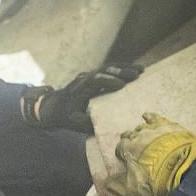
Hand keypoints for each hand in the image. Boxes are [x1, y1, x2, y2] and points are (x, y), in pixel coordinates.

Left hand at [26, 65, 141, 132]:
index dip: (108, 82)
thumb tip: (101, 128)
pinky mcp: (95, 76)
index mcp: (79, 90)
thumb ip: (85, 124)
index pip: (94, 81)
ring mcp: (90, 75)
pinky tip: (137, 70)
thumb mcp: (72, 122)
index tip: (121, 86)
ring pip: (108, 67)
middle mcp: (85, 79)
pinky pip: (109, 69)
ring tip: (142, 69)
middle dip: (121, 71)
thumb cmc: (64, 116)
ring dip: (125, 67)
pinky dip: (122, 68)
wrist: (53, 106)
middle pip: (103, 70)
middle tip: (137, 74)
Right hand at [103, 113, 195, 195]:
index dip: (121, 154)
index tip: (123, 158)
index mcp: (128, 149)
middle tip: (131, 145)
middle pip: (129, 135)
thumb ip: (116, 185)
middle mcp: (138, 136)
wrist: (185, 169)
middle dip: (128, 140)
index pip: (119, 148)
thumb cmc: (155, 180)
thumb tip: (104, 183)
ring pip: (142, 126)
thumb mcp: (132, 189)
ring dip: (140, 130)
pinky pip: (156, 117)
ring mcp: (154, 129)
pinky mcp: (169, 125)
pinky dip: (150, 116)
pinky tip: (147, 116)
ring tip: (140, 133)